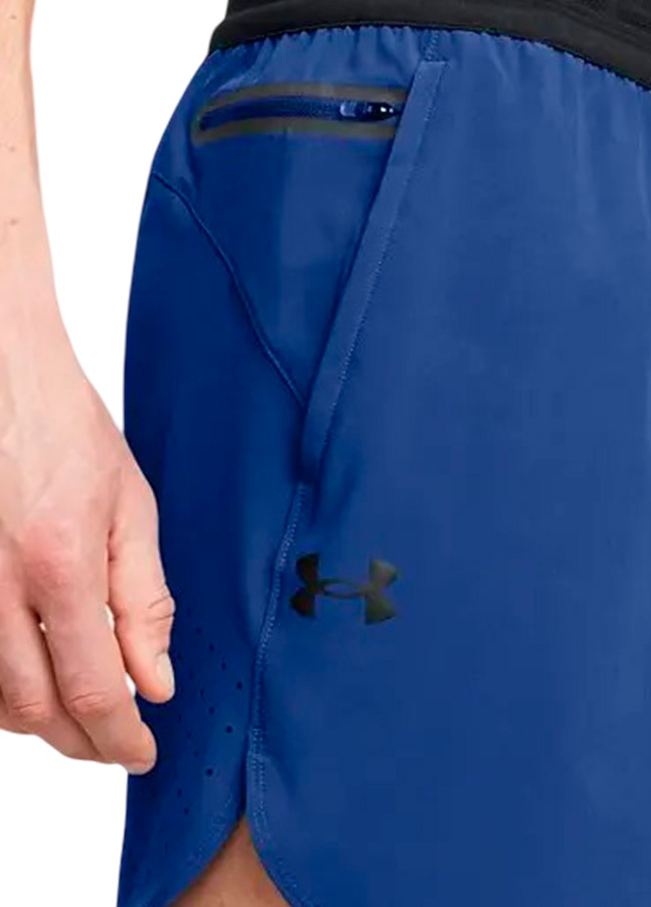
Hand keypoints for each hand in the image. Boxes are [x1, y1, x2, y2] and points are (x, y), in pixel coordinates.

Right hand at [0, 290, 173, 772]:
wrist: (1, 376)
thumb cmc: (68, 431)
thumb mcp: (131, 508)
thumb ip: (144, 601)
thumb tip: (155, 680)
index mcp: (60, 563)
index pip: (91, 688)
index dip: (119, 736)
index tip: (142, 754)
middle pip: (33, 708)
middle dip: (81, 741)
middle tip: (117, 746)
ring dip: (39, 722)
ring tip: (82, 721)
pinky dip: (0, 690)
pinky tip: (30, 682)